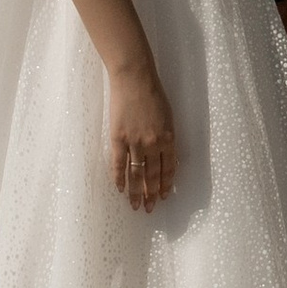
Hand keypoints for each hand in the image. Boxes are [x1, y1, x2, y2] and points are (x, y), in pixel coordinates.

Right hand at [108, 64, 177, 209]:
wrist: (134, 79)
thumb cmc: (153, 94)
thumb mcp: (168, 117)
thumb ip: (167, 137)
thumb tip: (165, 155)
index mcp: (168, 138)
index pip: (168, 168)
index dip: (166, 184)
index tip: (163, 196)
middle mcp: (153, 144)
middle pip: (153, 175)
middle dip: (152, 194)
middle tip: (150, 208)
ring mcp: (135, 142)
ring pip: (136, 174)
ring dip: (137, 192)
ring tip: (136, 206)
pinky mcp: (118, 139)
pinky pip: (118, 164)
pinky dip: (119, 178)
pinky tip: (120, 189)